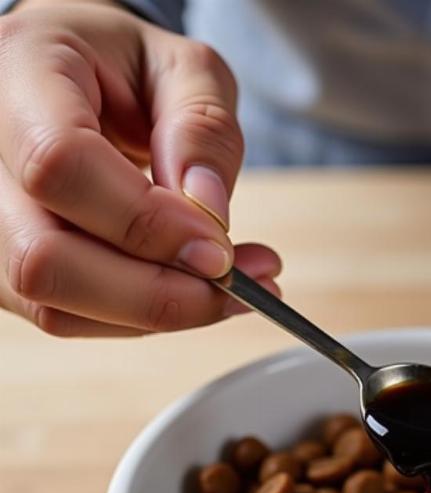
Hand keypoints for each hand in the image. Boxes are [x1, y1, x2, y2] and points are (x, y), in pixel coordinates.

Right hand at [0, 1, 279, 335]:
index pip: (61, 166)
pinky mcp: (7, 265)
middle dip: (159, 292)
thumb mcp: (186, 71)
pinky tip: (192, 291)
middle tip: (240, 285)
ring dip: (158, 313)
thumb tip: (208, 214)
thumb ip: (203, 131)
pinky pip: (71, 317)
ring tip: (231, 286)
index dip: (147, 224)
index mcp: (19, 74)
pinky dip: (142, 318)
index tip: (219, 251)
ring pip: (55, 304)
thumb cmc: (128, 69)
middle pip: (46, 258)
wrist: (82, 82)